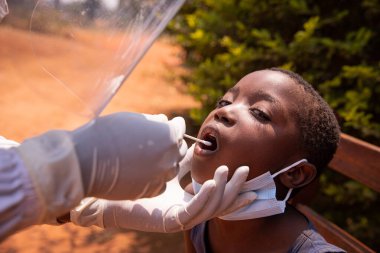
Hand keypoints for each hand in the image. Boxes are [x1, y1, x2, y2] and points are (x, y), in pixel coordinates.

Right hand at [14, 112, 185, 222]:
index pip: (180, 128)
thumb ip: (153, 121)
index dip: (174, 125)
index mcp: (168, 135)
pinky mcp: (151, 191)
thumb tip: (164, 121)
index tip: (168, 124)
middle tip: (158, 141)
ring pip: (172, 168)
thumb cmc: (106, 134)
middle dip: (171, 143)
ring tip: (150, 157)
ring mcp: (161, 176)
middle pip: (179, 149)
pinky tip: (144, 172)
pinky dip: (157, 178)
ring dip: (165, 161)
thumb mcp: (133, 119)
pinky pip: (162, 184)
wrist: (85, 162)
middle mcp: (170, 157)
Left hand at [71, 146, 255, 231]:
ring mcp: (177, 216)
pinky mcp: (169, 221)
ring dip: (223, 190)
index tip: (241, 169)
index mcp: (182, 197)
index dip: (229, 184)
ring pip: (210, 207)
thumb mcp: (163, 160)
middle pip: (217, 202)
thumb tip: (191, 136)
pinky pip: (193, 210)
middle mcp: (183, 209)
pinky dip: (205, 197)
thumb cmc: (131, 172)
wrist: (104, 185)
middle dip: (234, 189)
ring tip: (228, 171)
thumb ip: (179, 153)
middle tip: (245, 170)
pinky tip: (211, 182)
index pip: (212, 193)